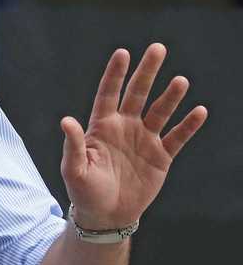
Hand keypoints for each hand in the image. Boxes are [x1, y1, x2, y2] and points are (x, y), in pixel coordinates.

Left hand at [60, 44, 207, 229]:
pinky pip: (177, 137)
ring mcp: (144, 140)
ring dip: (170, 96)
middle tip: (158, 48)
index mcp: (101, 126)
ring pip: (160, 112)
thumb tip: (66, 120)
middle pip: (138, 94)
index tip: (123, 52)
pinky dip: (188, 125)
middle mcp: (125, 127)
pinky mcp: (161, 156)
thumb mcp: (74, 169)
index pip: (109, 93)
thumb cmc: (84, 191)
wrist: (106, 215)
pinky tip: (199, 111)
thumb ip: (72, 144)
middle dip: (147, 72)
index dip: (115, 74)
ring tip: (180, 81)